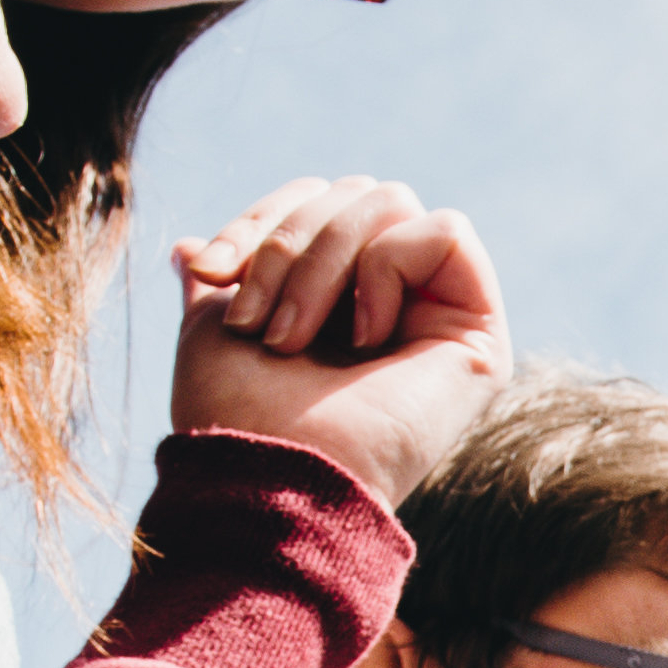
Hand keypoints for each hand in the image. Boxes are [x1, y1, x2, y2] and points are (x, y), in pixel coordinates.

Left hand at [167, 175, 507, 497]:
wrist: (270, 474)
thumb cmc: (236, 415)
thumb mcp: (214, 324)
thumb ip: (220, 281)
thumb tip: (188, 245)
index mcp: (338, 298)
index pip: (316, 199)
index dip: (262, 218)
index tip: (213, 270)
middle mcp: (394, 302)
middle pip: (355, 192)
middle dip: (290, 242)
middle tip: (257, 321)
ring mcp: (439, 316)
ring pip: (393, 202)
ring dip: (325, 260)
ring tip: (294, 336)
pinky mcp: (479, 332)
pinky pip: (445, 233)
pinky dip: (388, 269)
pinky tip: (366, 337)